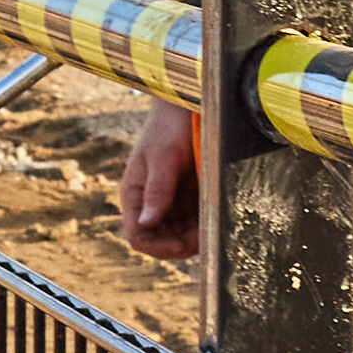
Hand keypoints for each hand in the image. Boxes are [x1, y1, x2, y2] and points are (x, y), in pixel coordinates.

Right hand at [118, 97, 200, 260]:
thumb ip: (157, 189)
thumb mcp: (163, 156)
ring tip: (213, 231)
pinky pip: (195, 221)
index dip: (157, 246)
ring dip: (194, 238)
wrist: (188, 106)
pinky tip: (216, 219)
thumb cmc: (169, 126)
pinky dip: (205, 225)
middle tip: (203, 239)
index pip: (137, 235)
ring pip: (180, 234)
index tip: (181, 244)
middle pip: (160, 240)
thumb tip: (145, 223)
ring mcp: (171, 201)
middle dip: (180, 245)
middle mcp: (151, 202)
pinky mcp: (190, 197)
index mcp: (136, 194)